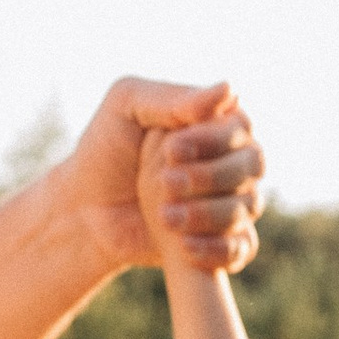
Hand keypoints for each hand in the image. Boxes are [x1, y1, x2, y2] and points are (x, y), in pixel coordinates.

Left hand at [56, 75, 266, 280]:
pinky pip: (242, 247)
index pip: (240, 126)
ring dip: (209, 212)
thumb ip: (174, 100)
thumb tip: (230, 89)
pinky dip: (217, 248)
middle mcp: (231, 160)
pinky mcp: (222, 240)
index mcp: (213, 122)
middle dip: (212, 175)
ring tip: (165, 217)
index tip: (171, 149)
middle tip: (166, 183)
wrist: (86, 209)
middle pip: (252, 164)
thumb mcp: (128, 108)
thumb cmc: (104, 149)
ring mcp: (230, 201)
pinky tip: (183, 247)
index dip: (212, 138)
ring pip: (248, 205)